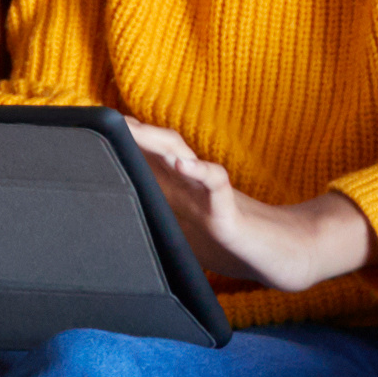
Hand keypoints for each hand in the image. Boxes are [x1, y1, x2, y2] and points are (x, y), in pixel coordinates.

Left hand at [123, 119, 376, 294]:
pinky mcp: (230, 217)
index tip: (90, 126)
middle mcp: (195, 188)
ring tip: (132, 129)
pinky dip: (201, 172)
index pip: (149, 160)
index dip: (122, 143)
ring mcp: (212, 198)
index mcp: (182, 193)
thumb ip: (161, 222)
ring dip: (157, 142)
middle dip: (132, 134)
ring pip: (184, 160)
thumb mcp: (186, 234)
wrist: (286, 259)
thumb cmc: (234, 244)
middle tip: (101, 118)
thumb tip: (116, 229)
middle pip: (161, 149)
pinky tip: (184, 164)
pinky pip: (217, 188)